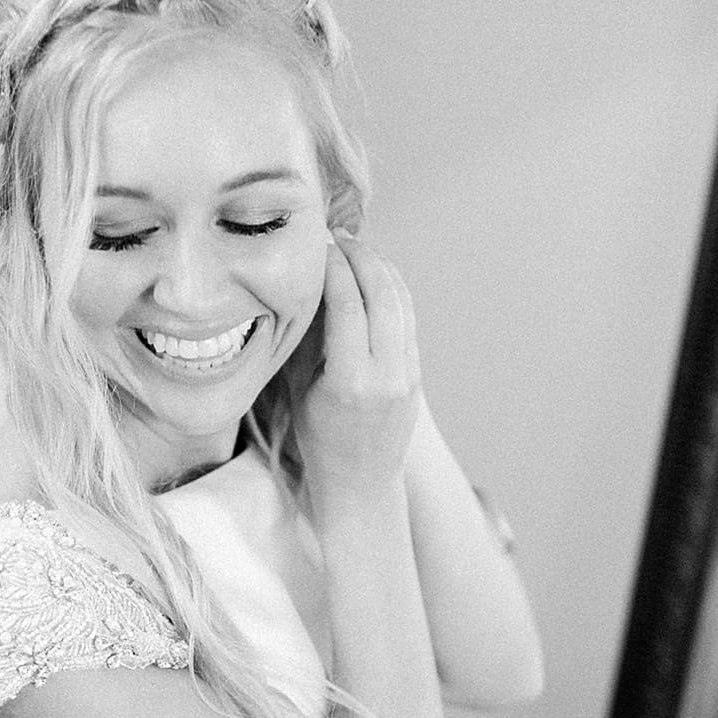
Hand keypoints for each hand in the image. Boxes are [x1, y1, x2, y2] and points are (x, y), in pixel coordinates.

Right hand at [295, 232, 421, 503]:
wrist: (361, 482)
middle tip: (338, 236)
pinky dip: (391, 289)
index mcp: (351, 382)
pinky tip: (373, 275)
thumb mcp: (300, 392)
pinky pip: (407, 318)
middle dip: (361, 257)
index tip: (318, 245)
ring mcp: (408, 373)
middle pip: (382, 294)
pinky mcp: (417, 372)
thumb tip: (309, 287)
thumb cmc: (318, 440)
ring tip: (355, 247)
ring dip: (379, 267)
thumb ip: (307, 341)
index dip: (334, 267)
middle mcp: (387, 375)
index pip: (348, 305)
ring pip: (401, 302)